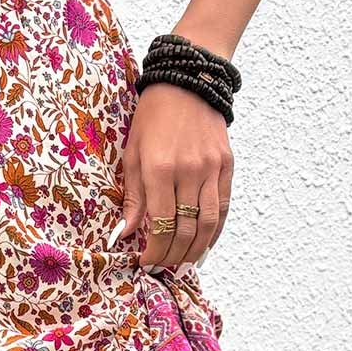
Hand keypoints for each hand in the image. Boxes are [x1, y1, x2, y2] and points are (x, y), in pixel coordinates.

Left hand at [111, 81, 233, 269]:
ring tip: (182, 264)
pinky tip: (203, 245)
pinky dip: (214, 232)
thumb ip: (132, 196)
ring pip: (208, 224)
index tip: (145, 262)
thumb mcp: (132, 153)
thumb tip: (124, 234)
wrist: (187, 81)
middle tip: (161, 269)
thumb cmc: (152, 117)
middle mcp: (189, 171)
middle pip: (186, 230)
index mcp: (160, 168)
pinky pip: (224, 208)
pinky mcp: (227, 165)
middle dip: (172, 257)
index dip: (154, 251)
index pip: (161, 225)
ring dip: (195, 251)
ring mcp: (211, 168)